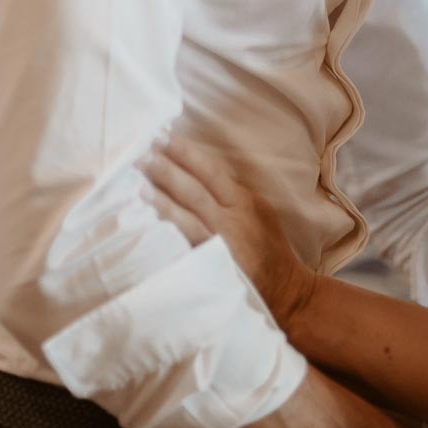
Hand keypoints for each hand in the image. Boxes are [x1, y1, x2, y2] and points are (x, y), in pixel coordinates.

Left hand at [141, 136, 318, 331]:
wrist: (286, 290)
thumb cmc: (268, 248)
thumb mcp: (258, 212)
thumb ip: (231, 194)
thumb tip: (197, 172)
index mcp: (244, 201)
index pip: (211, 171)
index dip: (186, 153)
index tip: (162, 136)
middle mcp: (233, 219)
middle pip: (196, 189)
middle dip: (168, 169)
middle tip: (142, 154)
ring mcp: (222, 243)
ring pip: (190, 215)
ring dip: (163, 198)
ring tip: (140, 184)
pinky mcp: (214, 266)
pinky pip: (188, 245)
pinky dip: (170, 231)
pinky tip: (150, 223)